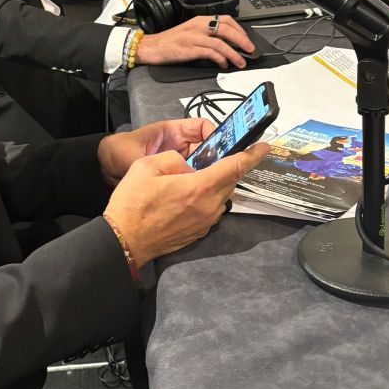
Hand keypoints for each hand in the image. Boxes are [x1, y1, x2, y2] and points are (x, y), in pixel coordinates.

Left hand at [98, 117, 213, 185]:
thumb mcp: (130, 154)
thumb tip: (168, 172)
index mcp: (172, 133)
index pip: (202, 128)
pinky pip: (194, 181)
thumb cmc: (115, 153)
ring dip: (210, 175)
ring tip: (214, 188)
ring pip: (204, 167)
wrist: (102, 171)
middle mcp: (179, 147)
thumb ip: (148, 163)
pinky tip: (201, 197)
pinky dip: (199, 187)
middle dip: (217, 160)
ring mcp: (178, 164)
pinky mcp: (175, 180)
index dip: (215, 135)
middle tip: (223, 174)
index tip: (220, 151)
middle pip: (208, 149)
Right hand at [104, 142, 270, 269]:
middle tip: (214, 158)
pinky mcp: (198, 233)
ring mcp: (205, 222)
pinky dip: (206, 199)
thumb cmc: (132, 203)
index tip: (264, 147)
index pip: (235, 167)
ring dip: (215, 184)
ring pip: (221, 196)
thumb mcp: (147, 166)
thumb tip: (187, 165)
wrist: (124, 241)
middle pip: (230, 182)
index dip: (252, 155)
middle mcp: (208, 206)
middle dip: (227, 168)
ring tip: (195, 178)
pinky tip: (186, 196)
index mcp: (199, 187)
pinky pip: (211, 209)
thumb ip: (174, 159)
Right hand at [136, 15, 253, 69]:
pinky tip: (224, 64)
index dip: (239, 29)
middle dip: (241, 40)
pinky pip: (211, 53)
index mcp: (199, 21)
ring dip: (234, 54)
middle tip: (249, 50)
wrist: (151, 47)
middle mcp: (198, 27)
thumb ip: (205, 34)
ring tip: (240, 62)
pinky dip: (221, 59)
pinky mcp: (190, 49)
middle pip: (226, 29)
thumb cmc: (168, 42)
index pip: (225, 19)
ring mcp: (194, 38)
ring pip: (221, 43)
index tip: (245, 38)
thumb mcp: (189, 32)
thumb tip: (223, 43)